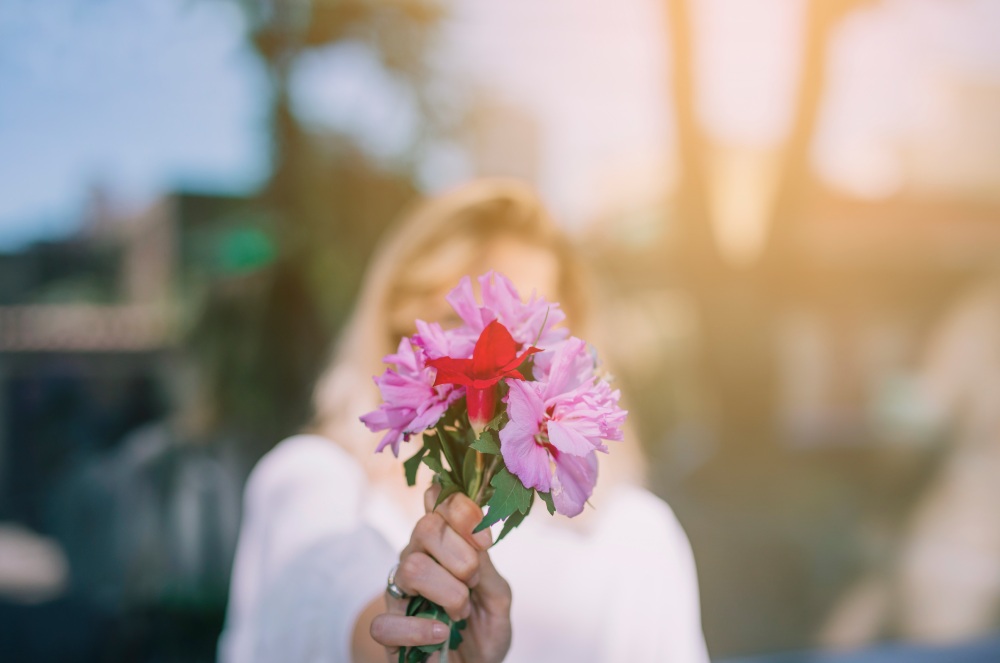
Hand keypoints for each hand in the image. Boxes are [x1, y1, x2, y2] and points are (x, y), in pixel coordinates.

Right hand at [370, 485, 511, 662]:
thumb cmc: (482, 629)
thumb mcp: (498, 597)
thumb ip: (487, 566)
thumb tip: (478, 532)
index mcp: (443, 546)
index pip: (440, 503)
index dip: (462, 512)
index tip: (485, 541)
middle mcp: (416, 560)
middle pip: (425, 528)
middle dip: (461, 555)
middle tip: (474, 581)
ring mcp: (399, 594)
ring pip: (411, 567)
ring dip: (448, 592)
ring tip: (461, 613)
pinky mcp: (388, 631)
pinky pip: (386, 620)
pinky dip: (419, 630)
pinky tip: (440, 635)